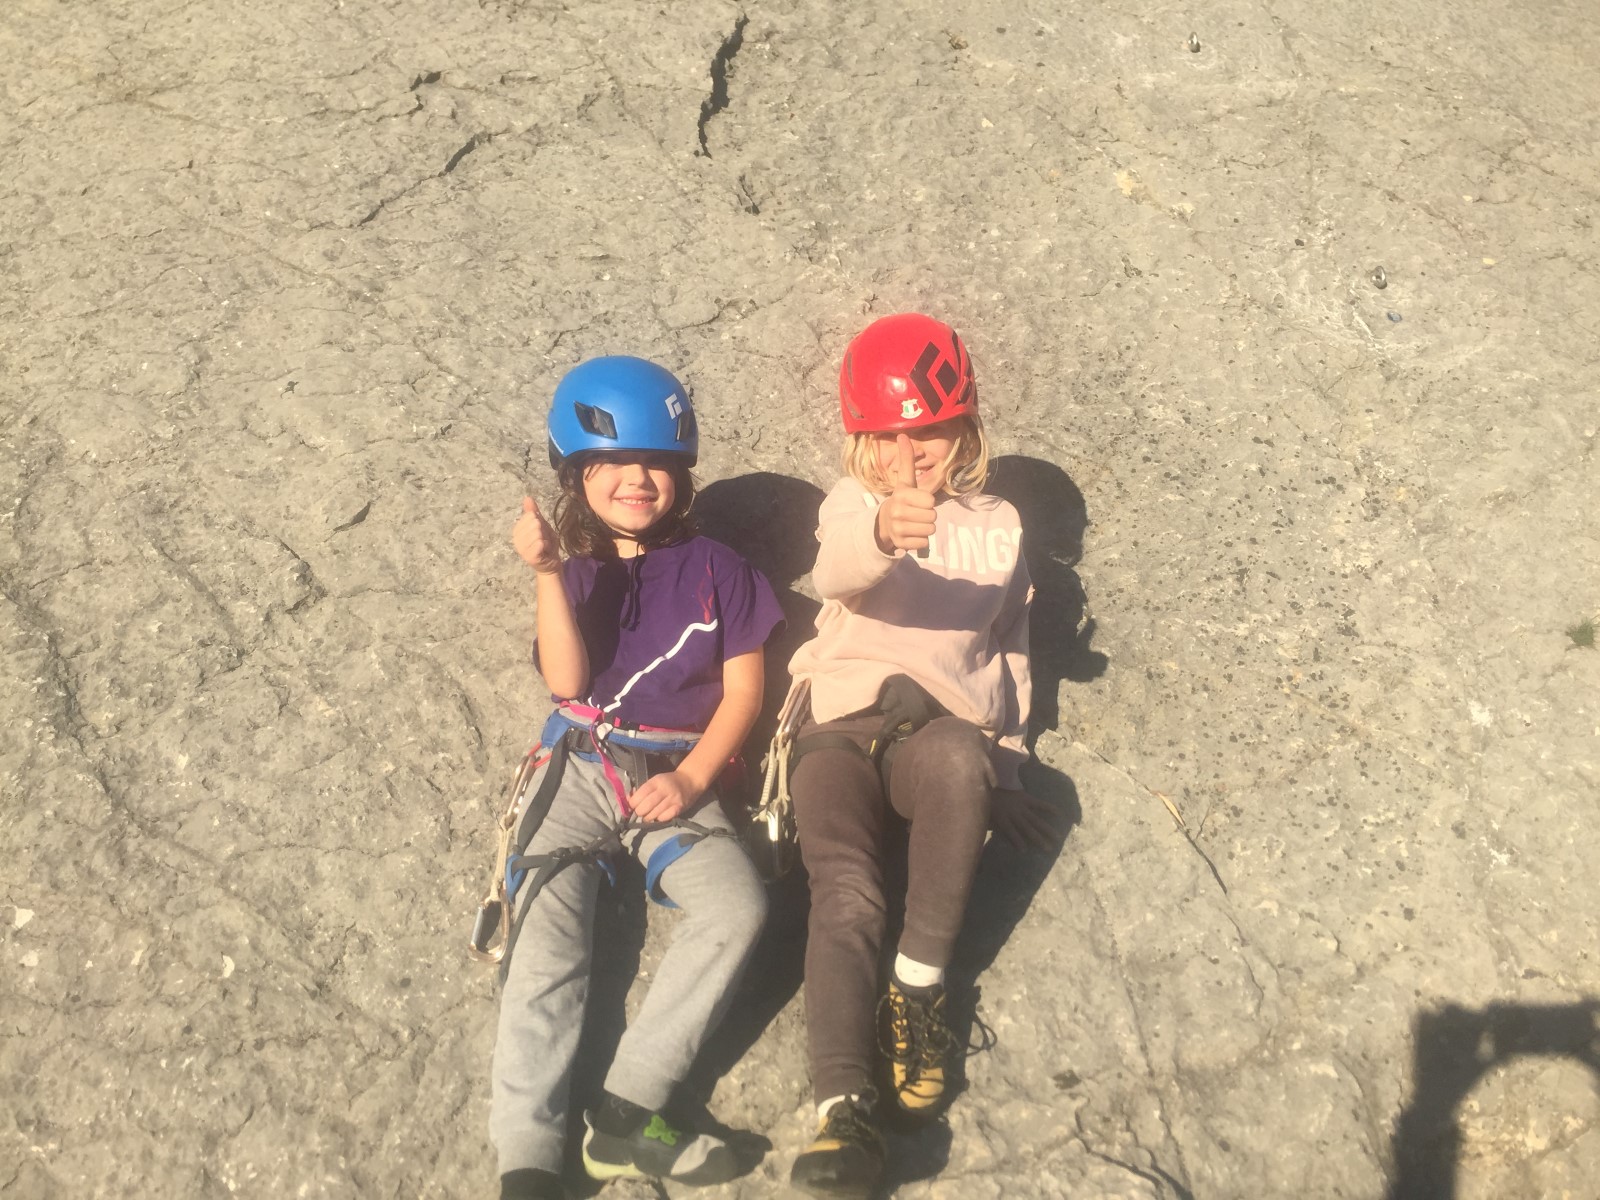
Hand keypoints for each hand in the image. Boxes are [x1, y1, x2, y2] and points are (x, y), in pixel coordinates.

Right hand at [513, 496, 560, 573]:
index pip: (531, 516)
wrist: (551, 562)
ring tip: (544, 545)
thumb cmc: (546, 543)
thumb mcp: (541, 524)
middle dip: (544, 530)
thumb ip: (533, 512)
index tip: (541, 531)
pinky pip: (540, 543)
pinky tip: (545, 550)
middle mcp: (516, 539)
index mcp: (517, 530)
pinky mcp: (529, 556)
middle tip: (544, 539)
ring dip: (546, 538)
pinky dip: (547, 545)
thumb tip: (527, 497)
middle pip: (534, 523)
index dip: (540, 522)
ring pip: (537, 533)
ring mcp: (521, 548)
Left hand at [629, 770, 702, 821]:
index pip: (640, 794)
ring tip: (648, 815)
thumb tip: (628, 800)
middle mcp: (664, 790)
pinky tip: (658, 816)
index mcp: (656, 781)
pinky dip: (658, 819)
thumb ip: (643, 789)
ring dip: (648, 817)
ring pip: (653, 814)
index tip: (631, 806)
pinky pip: (664, 818)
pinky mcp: (679, 808)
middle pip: (645, 806)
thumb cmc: (669, 781)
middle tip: (640, 812)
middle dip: (639, 812)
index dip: (632, 803)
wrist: (690, 780)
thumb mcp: (655, 780)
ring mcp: (673, 800)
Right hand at [875, 434, 937, 553]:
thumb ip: (906, 459)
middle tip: (916, 514)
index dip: (927, 501)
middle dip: (928, 516)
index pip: (931, 501)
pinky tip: (911, 534)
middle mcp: (897, 512)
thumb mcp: (904, 481)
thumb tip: (903, 435)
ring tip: (914, 523)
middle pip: (932, 516)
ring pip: (930, 530)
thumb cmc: (901, 500)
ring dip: (925, 528)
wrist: (883, 524)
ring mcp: (898, 529)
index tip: (917, 501)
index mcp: (901, 495)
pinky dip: (920, 540)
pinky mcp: (900, 544)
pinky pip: (924, 543)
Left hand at [991, 787, 1061, 849]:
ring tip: (1057, 837)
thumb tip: (990, 832)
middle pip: (1028, 829)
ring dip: (1047, 829)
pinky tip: (1058, 813)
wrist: (993, 778)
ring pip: (1036, 820)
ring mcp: (1022, 806)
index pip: (1011, 833)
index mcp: (1003, 819)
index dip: (1017, 841)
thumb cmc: (987, 798)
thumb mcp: (984, 813)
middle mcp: (1015, 815)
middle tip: (1049, 849)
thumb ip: (989, 823)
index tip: (1024, 851)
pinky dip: (1048, 807)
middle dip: (1038, 839)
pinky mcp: (1027, 798)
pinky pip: (1039, 803)